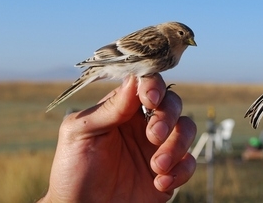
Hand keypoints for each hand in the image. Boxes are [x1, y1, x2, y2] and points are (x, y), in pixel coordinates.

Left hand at [39, 74, 195, 202]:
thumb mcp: (81, 132)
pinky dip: (181, 171)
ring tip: (156, 166)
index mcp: (123, 109)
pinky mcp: (169, 172)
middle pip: (172, 103)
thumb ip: (109, 107)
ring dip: (178, 145)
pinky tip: (159, 183)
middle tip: (153, 136)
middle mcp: (144, 124)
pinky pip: (189, 163)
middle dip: (168, 117)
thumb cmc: (73, 169)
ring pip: (186, 128)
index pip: (147, 85)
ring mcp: (158, 147)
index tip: (150, 100)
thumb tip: (134, 79)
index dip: (154, 87)